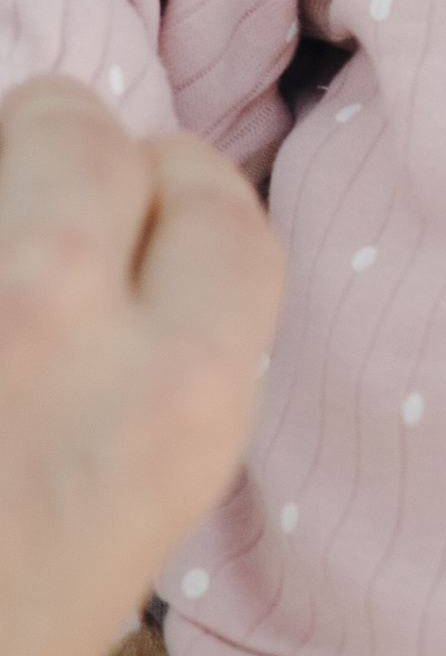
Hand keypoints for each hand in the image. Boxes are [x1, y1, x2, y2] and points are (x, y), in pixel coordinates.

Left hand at [0, 76, 282, 655]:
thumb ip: (156, 368)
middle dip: (49, 165)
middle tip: (20, 250)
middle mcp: (52, 314)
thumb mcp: (136, 527)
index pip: (216, 198)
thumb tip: (127, 241)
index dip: (172, 208)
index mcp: (173, 398)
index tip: (137, 240)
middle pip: (74, 128)